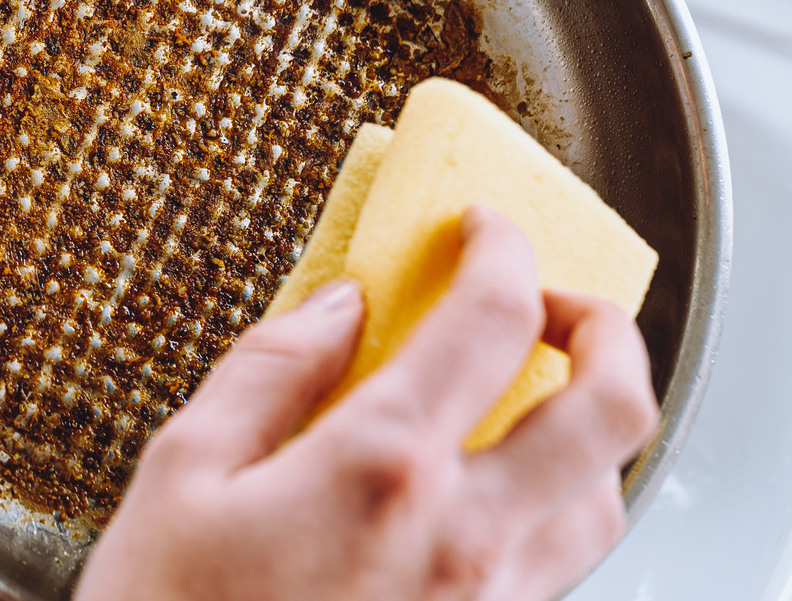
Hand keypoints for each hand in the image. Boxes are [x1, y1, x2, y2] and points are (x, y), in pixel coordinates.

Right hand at [75, 206, 657, 600]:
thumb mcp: (183, 471)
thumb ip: (270, 370)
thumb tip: (338, 306)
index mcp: (380, 467)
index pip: (492, 317)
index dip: (500, 247)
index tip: (480, 228)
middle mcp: (461, 536)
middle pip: (609, 406)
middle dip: (603, 325)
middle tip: (550, 299)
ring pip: (606, 494)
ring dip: (591, 423)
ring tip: (537, 394)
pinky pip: (565, 563)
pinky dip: (561, 502)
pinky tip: (501, 489)